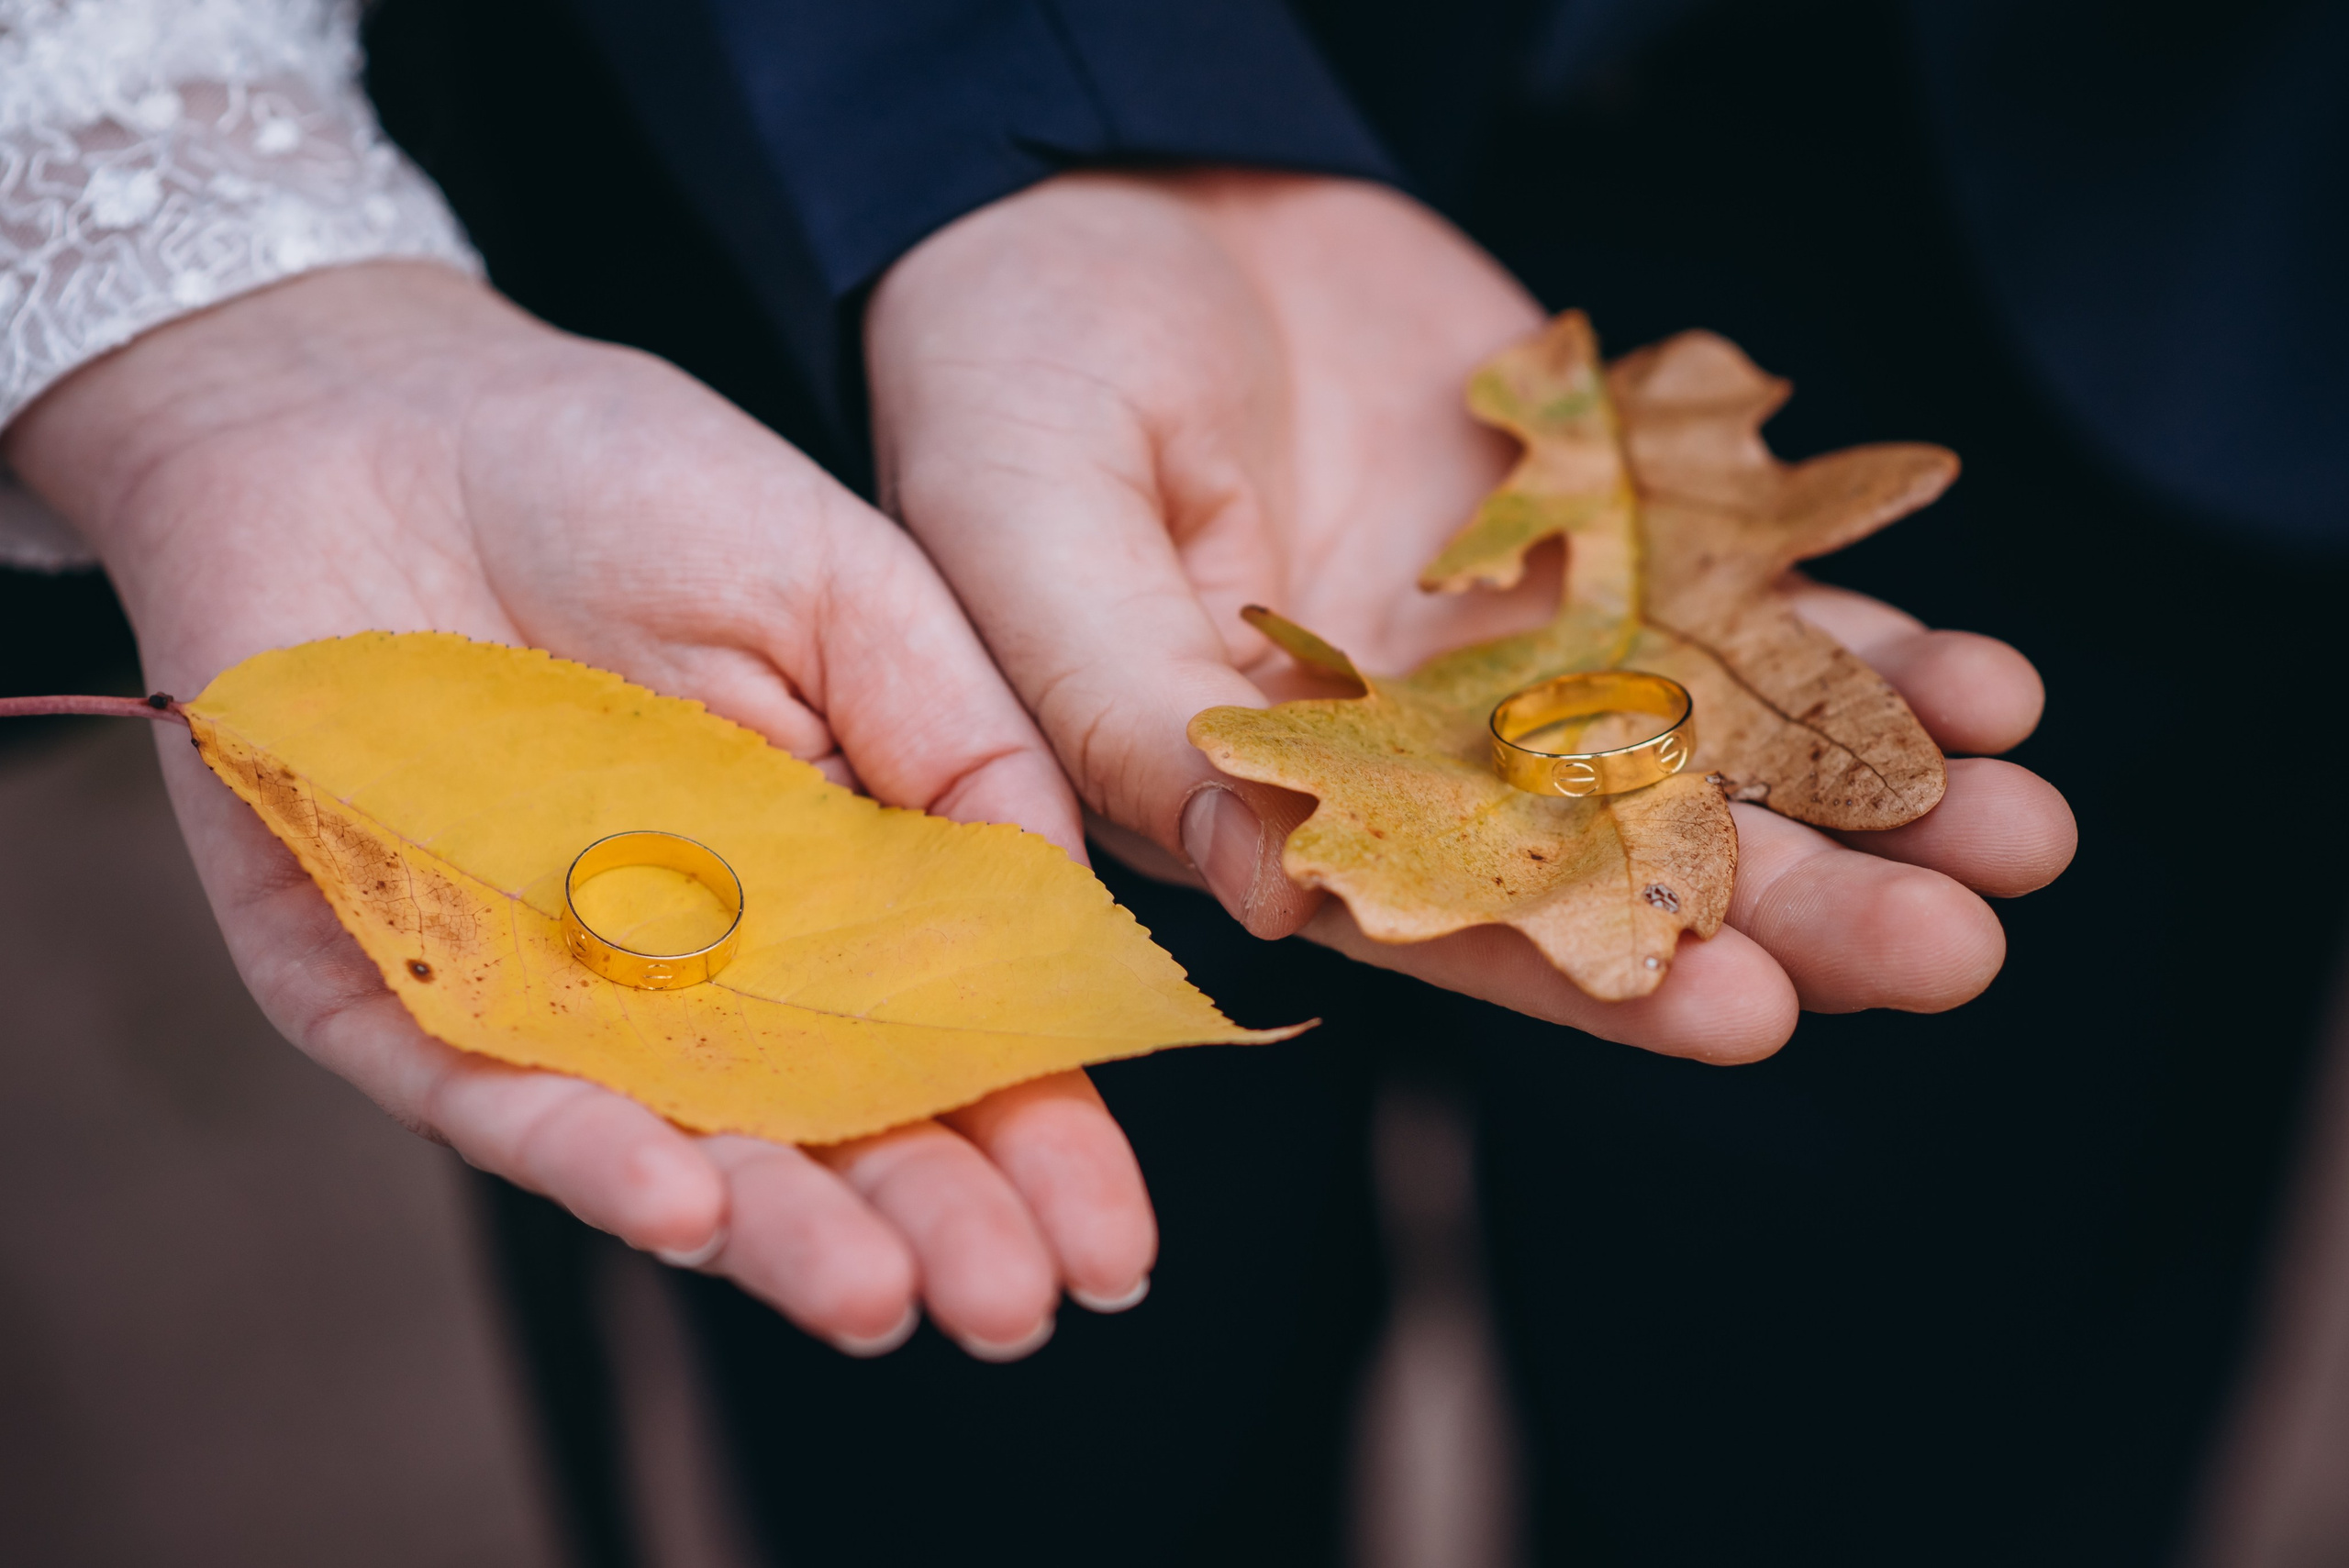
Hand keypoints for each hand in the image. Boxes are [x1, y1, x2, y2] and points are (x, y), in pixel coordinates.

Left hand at [4, 262, 1152, 1356]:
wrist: (368, 407)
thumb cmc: (625, 475)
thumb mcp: (848, 588)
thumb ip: (962, 748)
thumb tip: (1064, 931)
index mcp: (823, 879)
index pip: (943, 1038)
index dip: (1034, 1137)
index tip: (1111, 1246)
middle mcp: (692, 963)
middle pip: (823, 1125)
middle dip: (926, 1220)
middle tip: (1016, 1307)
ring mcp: (541, 986)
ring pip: (669, 1145)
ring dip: (774, 1229)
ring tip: (878, 1300)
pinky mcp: (379, 983)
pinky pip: (478, 1090)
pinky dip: (574, 1148)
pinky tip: (682, 1201)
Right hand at [866, 170, 2076, 1060]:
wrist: (1090, 186)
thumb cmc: (1008, 374)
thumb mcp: (1028, 543)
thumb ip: (1134, 720)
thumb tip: (1278, 909)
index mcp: (1274, 793)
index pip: (1449, 918)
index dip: (1597, 973)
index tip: (1748, 1013)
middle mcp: (1412, 740)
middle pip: (1624, 854)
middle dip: (1795, 909)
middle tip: (1956, 947)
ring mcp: (1513, 629)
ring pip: (1711, 736)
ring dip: (1867, 785)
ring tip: (2022, 827)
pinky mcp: (1588, 516)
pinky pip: (1738, 585)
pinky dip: (1858, 628)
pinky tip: (1980, 680)